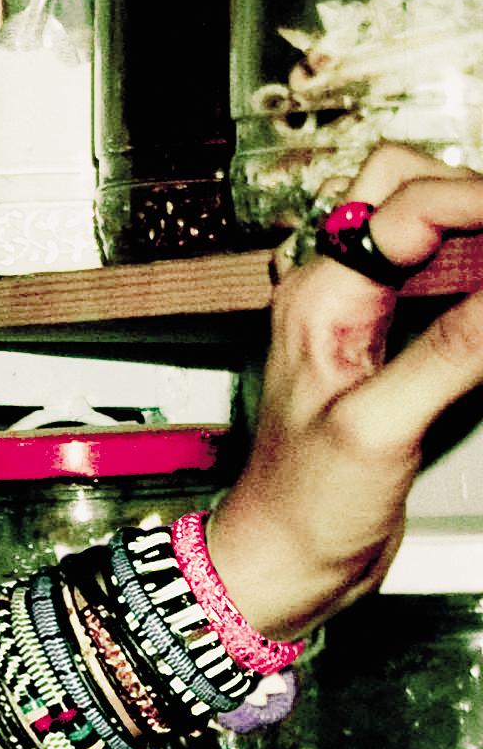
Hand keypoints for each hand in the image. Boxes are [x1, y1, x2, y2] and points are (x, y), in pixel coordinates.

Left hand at [206, 147, 482, 637]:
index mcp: (319, 296)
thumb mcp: (380, 428)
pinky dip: (476, 274)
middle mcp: (336, 293)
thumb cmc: (301, 505)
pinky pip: (440, 283)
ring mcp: (364, 317)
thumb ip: (449, 355)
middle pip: (406, 190)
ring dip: (475, 228)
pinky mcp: (392, 349)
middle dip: (472, 192)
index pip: (406, 202)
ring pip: (425, 229)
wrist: (285, 558)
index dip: (478, 201)